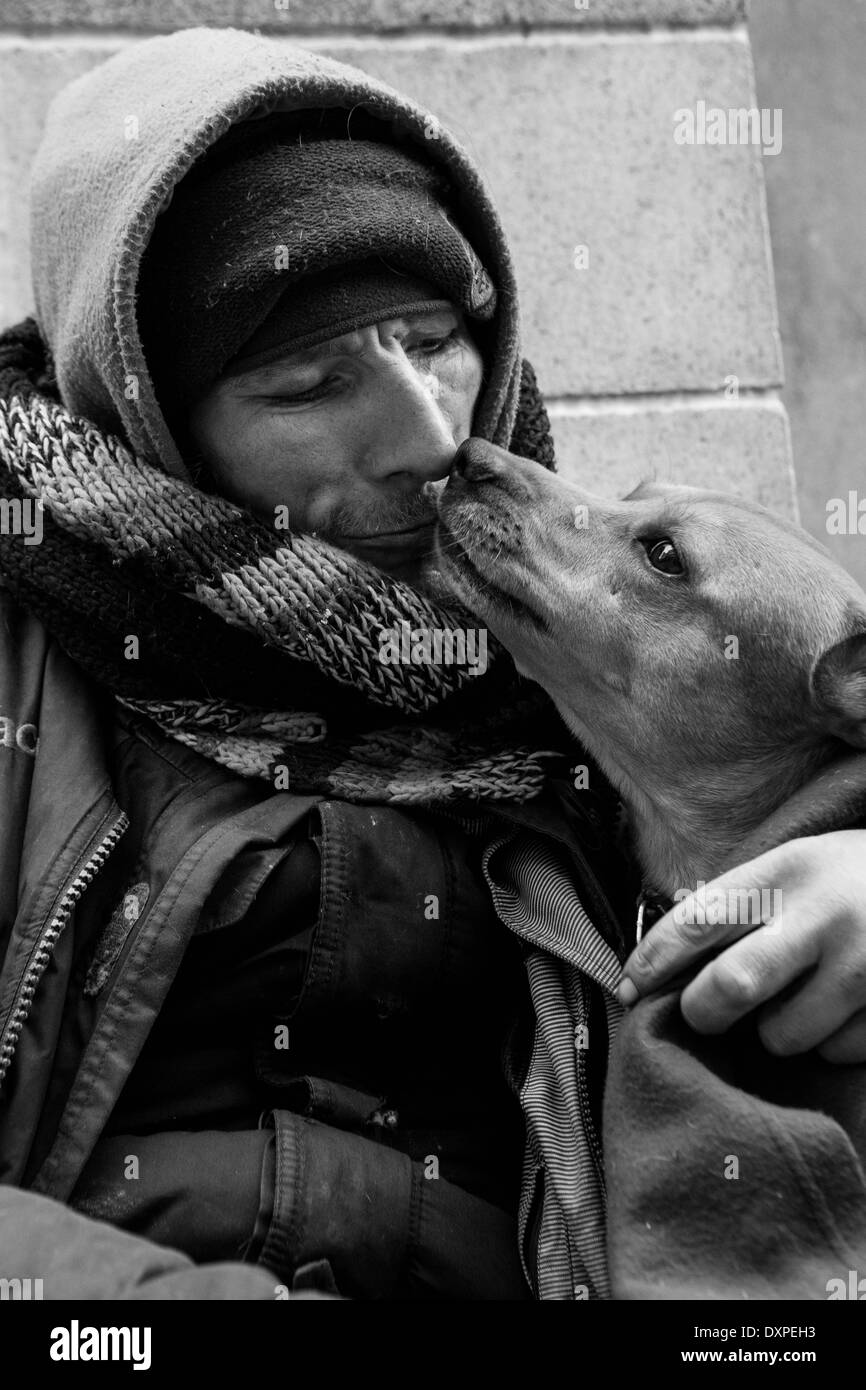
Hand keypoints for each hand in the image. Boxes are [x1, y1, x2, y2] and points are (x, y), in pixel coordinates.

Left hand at [616, 831, 865, 1063]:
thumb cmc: (853, 878)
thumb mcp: (797, 865)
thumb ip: (741, 905)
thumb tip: (664, 962)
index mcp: (787, 872)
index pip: (698, 920)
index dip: (651, 961)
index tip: (627, 987)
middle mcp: (824, 916)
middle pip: (732, 987)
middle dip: (704, 1012)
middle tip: (704, 1014)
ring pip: (783, 1035)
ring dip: (775, 1032)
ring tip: (794, 1002)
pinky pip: (836, 1052)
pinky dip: (828, 1042)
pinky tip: (842, 1010)